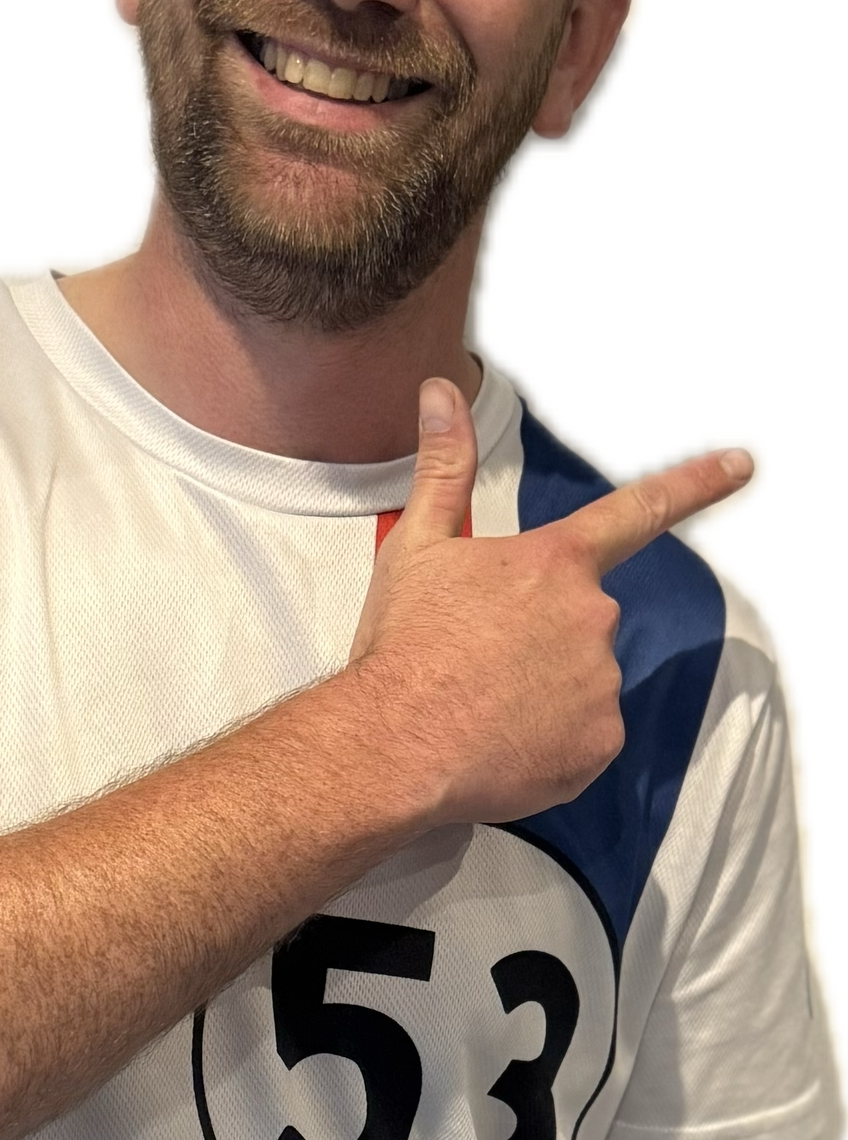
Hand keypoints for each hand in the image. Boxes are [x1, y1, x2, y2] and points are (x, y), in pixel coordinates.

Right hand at [346, 378, 752, 832]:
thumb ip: (443, 468)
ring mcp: (602, 683)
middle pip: (583, 620)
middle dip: (542, 638)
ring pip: (583, 682)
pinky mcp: (598, 744)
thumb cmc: (403, 646)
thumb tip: (440, 392)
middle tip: (479, 662)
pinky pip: (584, 738)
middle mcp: (593, 616)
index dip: (695, 483)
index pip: (639, 510)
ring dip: (544, 694)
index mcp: (556, 562)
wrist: (396, 746)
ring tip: (481, 709)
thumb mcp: (415, 547)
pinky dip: (551, 745)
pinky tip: (503, 747)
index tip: (743, 462)